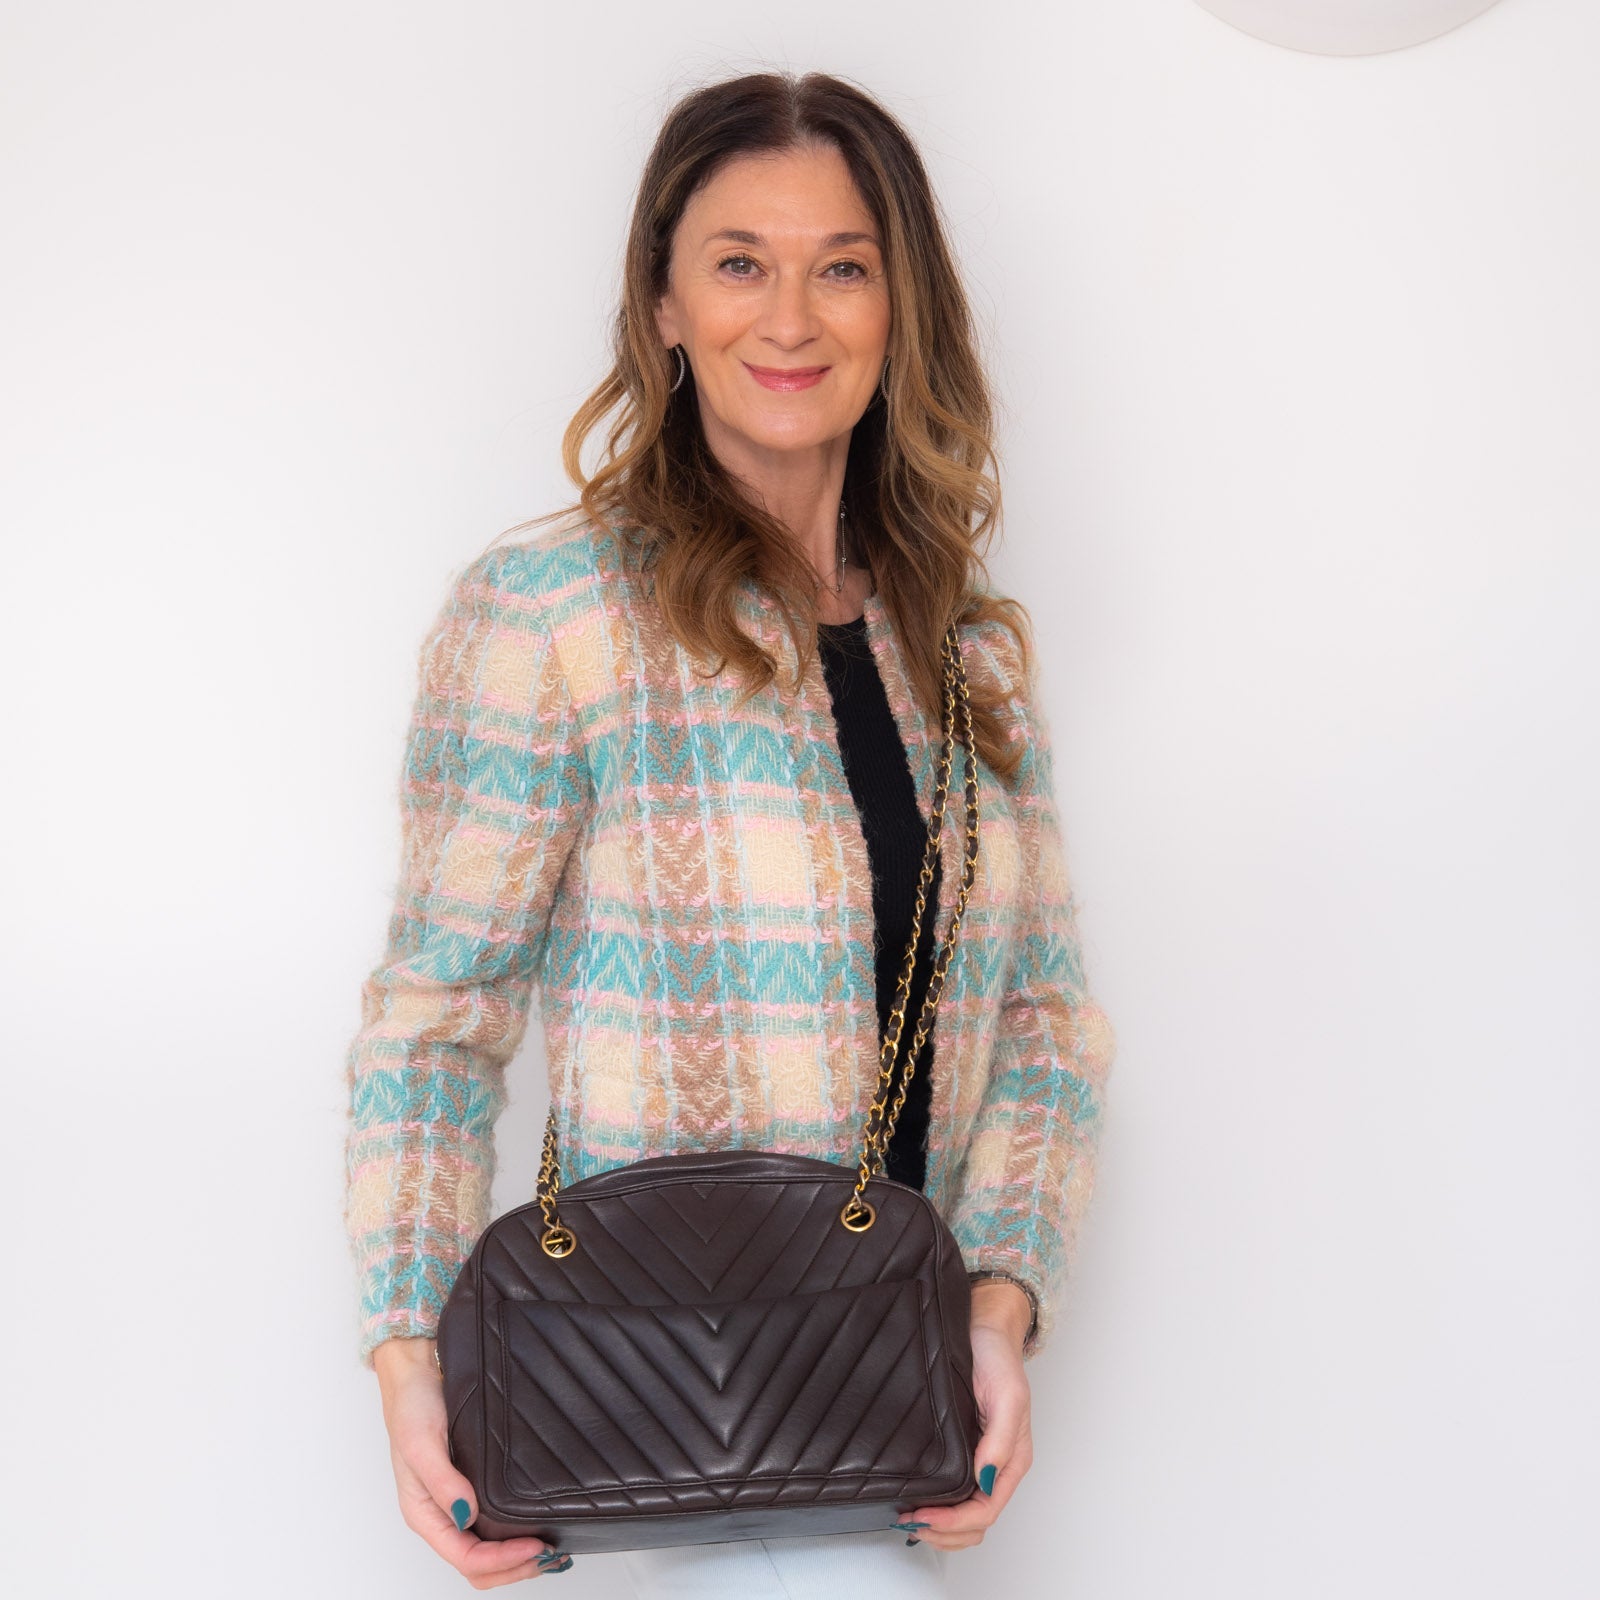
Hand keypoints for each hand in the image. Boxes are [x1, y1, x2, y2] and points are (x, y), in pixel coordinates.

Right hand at [371, 1336, 571, 1584]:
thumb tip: (464, 1514)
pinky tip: (538, 1527)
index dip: (502, 1560)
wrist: (416, 1371)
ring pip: (487, 1550)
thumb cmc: (411, 1406)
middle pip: (478, 1565)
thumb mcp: (421, 1443)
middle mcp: (442, 1514)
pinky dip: (515, 1536)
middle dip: (514, 1569)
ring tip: (551, 1551)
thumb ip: (441, 1480)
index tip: (536, 1546)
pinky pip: (493, 1525)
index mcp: (425, 1513)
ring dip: (517, 1559)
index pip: (465, 1558)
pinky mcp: (472, 1485)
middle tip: (551, 1557)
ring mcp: (457, 1503)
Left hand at [894, 1281, 1033, 1551]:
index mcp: (1011, 1460)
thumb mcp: (1008, 1396)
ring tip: (907, 1516)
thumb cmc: (998, 1357)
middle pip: (974, 1522)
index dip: (954, 1523)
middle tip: (909, 1521)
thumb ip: (1001, 1440)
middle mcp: (994, 1466)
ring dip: (938, 1525)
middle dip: (944, 1532)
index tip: (922, 1516)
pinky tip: (912, 1497)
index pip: (985, 1511)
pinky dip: (935, 1505)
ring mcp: (976, 1459)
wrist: (983, 1326)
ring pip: (962, 1512)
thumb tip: (985, 1480)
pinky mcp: (958, 1446)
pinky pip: (950, 1489)